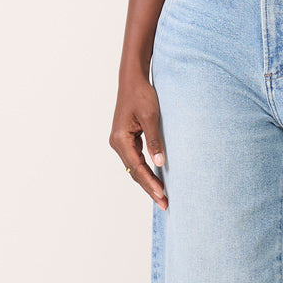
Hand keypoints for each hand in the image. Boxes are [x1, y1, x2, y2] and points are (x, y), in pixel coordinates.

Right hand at [110, 73, 168, 206]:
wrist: (133, 79)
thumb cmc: (142, 95)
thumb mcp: (151, 117)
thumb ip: (155, 141)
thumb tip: (160, 164)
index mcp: (120, 139)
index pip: (137, 168)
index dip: (150, 183)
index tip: (163, 195)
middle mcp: (117, 143)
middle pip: (134, 172)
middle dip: (150, 188)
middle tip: (165, 204)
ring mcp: (121, 142)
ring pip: (135, 167)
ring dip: (148, 181)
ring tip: (162, 197)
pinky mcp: (127, 139)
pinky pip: (136, 159)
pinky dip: (146, 171)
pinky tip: (156, 179)